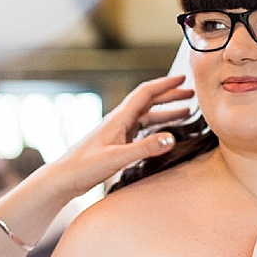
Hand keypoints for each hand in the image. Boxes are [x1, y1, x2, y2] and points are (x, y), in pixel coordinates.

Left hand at [31, 74, 194, 195]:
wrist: (64, 178)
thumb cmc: (85, 167)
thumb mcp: (117, 158)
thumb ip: (145, 148)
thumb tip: (171, 138)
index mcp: (118, 118)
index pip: (145, 93)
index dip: (165, 85)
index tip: (184, 79)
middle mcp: (118, 121)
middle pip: (148, 102)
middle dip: (170, 96)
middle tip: (192, 94)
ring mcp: (117, 132)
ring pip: (146, 116)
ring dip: (166, 113)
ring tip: (187, 112)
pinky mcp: (116, 144)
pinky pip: (141, 130)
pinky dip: (156, 128)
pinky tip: (165, 134)